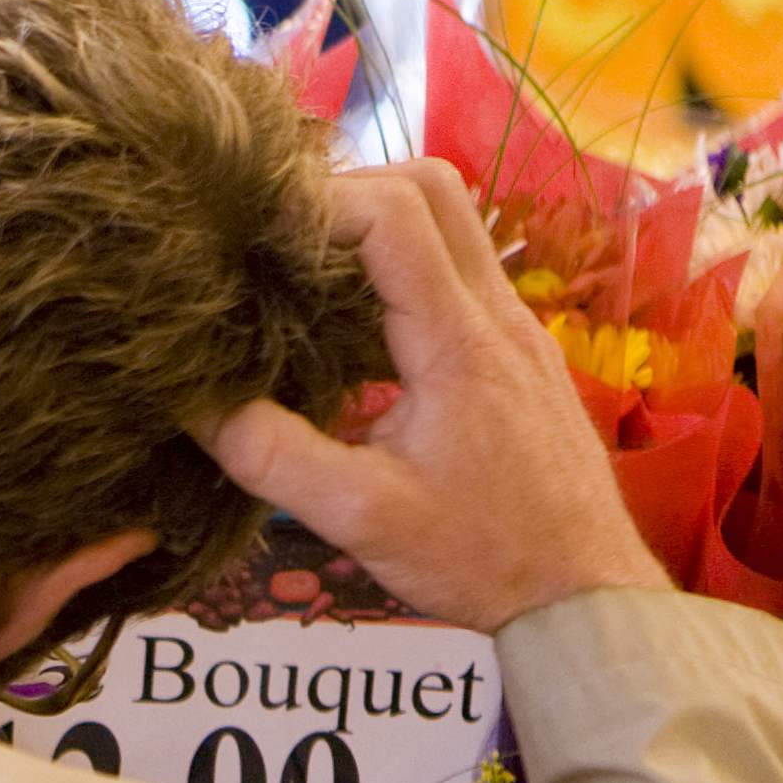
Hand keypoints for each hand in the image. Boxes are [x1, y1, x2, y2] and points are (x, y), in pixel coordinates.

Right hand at [207, 159, 665, 631]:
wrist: (583, 593)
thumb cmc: (484, 559)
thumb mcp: (362, 519)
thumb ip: (274, 459)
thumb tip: (198, 407)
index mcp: (458, 342)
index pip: (394, 213)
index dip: (321, 202)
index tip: (263, 237)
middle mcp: (497, 316)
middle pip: (432, 188)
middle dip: (352, 191)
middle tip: (286, 239)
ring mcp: (516, 330)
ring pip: (454, 226)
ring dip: (380, 232)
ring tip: (311, 282)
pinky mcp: (519, 354)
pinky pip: (462, 275)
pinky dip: (405, 276)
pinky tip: (358, 334)